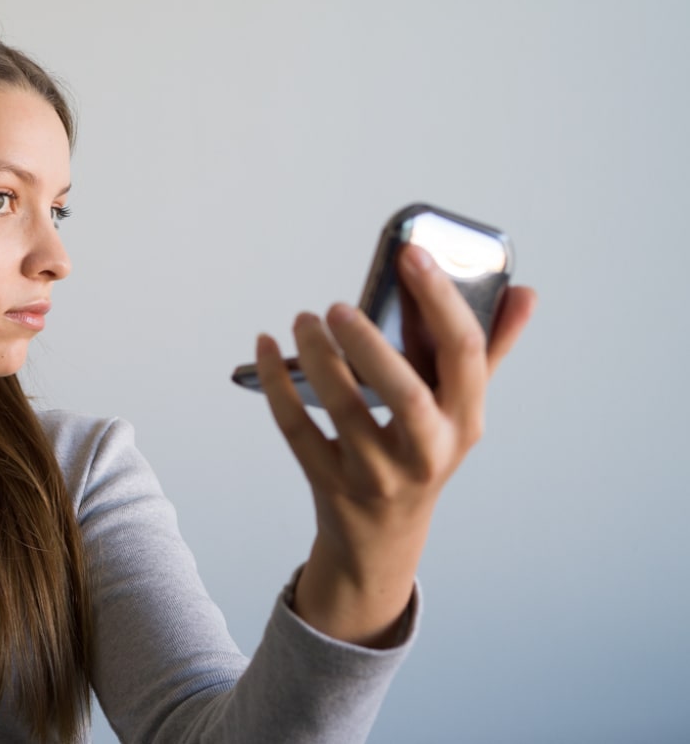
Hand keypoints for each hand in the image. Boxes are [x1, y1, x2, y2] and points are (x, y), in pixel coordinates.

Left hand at [254, 244, 536, 645]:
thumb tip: (523, 292)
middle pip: (405, 395)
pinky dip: (278, 384)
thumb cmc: (425, 451)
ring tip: (303, 319)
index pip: (465, 356)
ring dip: (317, 358)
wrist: (383, 536)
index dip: (441, 300)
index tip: (412, 254)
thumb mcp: (463, 411)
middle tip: (338, 305)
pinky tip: (266, 346)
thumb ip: (489, 352)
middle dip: (372, 345)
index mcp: (466, 423)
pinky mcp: (327, 482)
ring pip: (343, 410)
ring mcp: (375, 472)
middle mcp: (426, 451)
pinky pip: (296, 428)